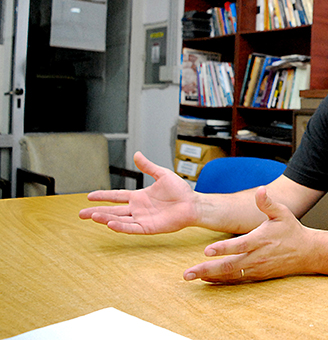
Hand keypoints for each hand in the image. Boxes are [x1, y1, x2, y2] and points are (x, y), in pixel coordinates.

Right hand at [79, 152, 198, 233]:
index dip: (103, 196)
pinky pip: (132, 228)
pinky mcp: (149, 228)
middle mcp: (138, 209)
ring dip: (105, 218)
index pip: (116, 196)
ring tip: (92, 216)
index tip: (89, 195)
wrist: (192, 203)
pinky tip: (110, 224)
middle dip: (97, 211)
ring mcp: (142, 219)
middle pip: (113, 210)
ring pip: (119, 219)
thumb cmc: (180, 190)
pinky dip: (120, 226)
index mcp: (139, 197)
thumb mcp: (162, 175)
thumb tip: (136, 154)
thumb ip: (148, 166)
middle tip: (81, 214)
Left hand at [183, 186, 310, 282]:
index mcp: (261, 239)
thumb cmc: (292, 230)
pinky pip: (236, 280)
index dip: (223, 249)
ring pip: (230, 275)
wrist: (307, 252)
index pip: (239, 245)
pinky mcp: (257, 276)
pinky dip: (221, 281)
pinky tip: (207, 280)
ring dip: (210, 277)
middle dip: (207, 269)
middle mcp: (257, 256)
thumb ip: (267, 203)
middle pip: (229, 265)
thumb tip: (260, 190)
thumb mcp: (282, 213)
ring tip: (192, 277)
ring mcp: (256, 268)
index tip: (207, 251)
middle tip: (188, 273)